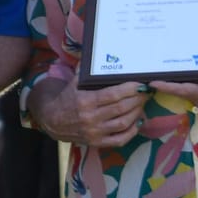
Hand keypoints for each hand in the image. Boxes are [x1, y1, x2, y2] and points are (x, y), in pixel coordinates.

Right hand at [34, 76, 148, 148]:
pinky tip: (137, 122)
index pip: (113, 95)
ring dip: (137, 112)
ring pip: (124, 123)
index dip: (130, 89)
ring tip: (141, 104)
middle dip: (137, 99)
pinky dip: (132, 131)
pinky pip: (120, 140)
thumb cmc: (66, 99)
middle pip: (122, 108)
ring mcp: (95, 132)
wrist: (52, 121)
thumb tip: (101, 55)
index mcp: (85, 101)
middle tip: (145, 92)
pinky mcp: (97, 142)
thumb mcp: (73, 83)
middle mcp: (91, 118)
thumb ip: (87, 71)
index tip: (141, 84)